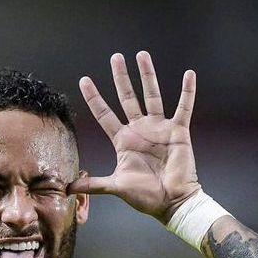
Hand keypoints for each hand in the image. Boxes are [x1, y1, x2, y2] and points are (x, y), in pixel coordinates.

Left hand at [68, 51, 200, 222]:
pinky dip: (187, 92)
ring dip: (148, 75)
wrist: (171, 202)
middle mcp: (140, 130)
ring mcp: (159, 128)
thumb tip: (68, 188)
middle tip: (115, 57)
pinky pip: (184, 107)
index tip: (84, 80)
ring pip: (152, 95)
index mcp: (124, 141)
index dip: (94, 98)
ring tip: (142, 55)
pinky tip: (189, 74)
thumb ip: (93, 184)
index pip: (105, 115)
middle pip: (127, 98)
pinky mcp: (178, 132)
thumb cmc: (145, 196)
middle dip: (121, 78)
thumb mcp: (115, 186)